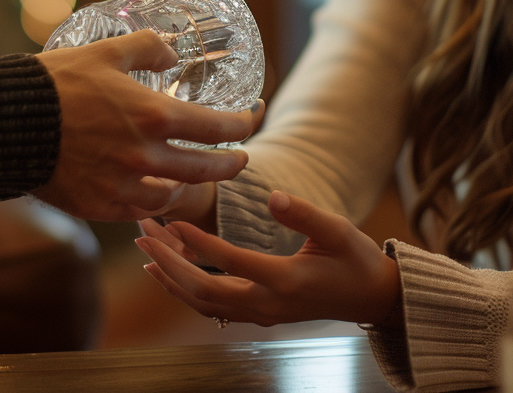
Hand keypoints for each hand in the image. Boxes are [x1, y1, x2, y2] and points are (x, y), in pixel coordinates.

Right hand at [34, 30, 263, 221]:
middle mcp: (146, 157)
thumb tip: (172, 51)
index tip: (250, 119)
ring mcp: (122, 186)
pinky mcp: (99, 206)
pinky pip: (138, 211)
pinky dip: (152, 203)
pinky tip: (154, 193)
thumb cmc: (57, 82)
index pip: (219, 128)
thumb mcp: (107, 50)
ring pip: (174, 196)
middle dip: (231, 164)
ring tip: (193, 176)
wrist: (7, 123)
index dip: (242, 125)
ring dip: (190, 185)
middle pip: (207, 169)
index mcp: (155, 117)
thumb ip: (149, 47)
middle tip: (241, 158)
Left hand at [135, 190, 400, 326]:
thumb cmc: (355, 259)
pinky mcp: (256, 314)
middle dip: (167, 260)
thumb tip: (273, 196)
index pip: (230, 261)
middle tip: (141, 230)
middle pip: (202, 289)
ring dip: (168, 274)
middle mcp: (266, 304)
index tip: (171, 219)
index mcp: (285, 280)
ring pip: (200, 301)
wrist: (370, 298)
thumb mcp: (338, 230)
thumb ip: (304, 214)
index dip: (197, 241)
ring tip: (144, 244)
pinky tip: (162, 270)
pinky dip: (181, 288)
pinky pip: (209, 306)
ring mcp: (259, 314)